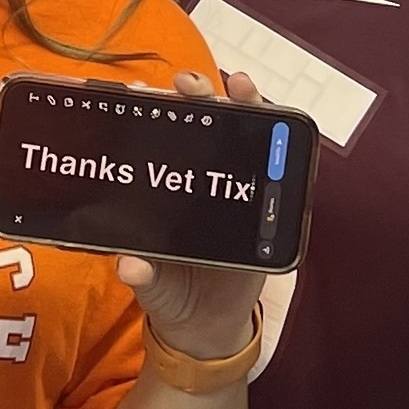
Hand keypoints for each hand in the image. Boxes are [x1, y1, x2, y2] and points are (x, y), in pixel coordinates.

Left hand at [117, 69, 268, 362]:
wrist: (207, 324)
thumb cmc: (170, 290)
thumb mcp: (152, 284)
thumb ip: (143, 274)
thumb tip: (130, 266)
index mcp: (163, 189)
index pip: (157, 136)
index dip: (151, 109)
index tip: (138, 90)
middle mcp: (197, 177)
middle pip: (199, 124)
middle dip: (196, 94)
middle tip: (187, 84)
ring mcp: (233, 185)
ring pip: (240, 133)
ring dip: (242, 102)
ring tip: (239, 85)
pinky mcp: (265, 205)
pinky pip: (274, 169)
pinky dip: (278, 141)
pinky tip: (278, 121)